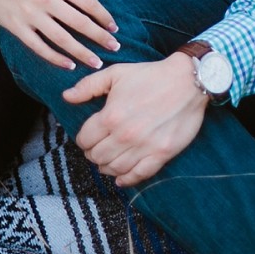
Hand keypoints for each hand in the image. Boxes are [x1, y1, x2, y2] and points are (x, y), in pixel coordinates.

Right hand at [0, 0, 119, 69]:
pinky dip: (55, 58)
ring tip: (96, 63)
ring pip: (62, 38)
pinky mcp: (17, 28)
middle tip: (115, 48)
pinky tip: (68, 65)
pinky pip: (39, 47)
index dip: (104, 17)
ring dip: (82, 53)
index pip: (87, 2)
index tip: (114, 27)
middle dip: (100, 37)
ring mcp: (30, 15)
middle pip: (79, 22)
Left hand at [65, 54, 206, 186]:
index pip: (85, 139)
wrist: (187, 81)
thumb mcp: (116, 73)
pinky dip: (126, 180)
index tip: (88, 137)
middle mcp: (125, 135)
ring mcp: (144, 147)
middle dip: (93, 153)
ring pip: (115, 169)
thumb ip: (88, 86)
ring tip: (107, 161)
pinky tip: (121, 178)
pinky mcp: (161, 154)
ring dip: (106, 167)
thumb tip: (66, 96)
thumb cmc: (150, 75)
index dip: (83, 139)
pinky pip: (139, 175)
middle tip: (97, 148)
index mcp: (111, 116)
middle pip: (97, 157)